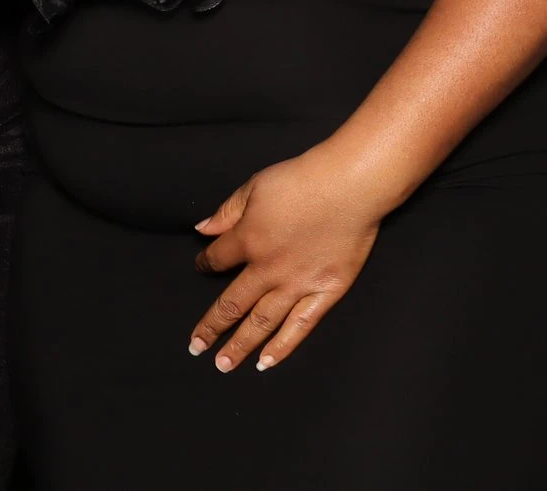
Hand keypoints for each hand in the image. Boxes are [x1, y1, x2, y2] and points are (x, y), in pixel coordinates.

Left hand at [187, 145, 390, 372]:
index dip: (205, 264)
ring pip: (261, 322)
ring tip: (223, 365)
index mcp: (248, 239)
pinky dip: (282, 346)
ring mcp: (298, 284)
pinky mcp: (327, 291)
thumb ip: (227, 211)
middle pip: (232, 303)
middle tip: (196, 347)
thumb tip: (203, 230)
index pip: (217, 259)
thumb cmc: (302, 179)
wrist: (350, 185)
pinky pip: (300, 325)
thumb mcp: (255, 186)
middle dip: (212, 327)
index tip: (202, 267)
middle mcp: (268, 269)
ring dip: (239, 346)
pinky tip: (266, 362)